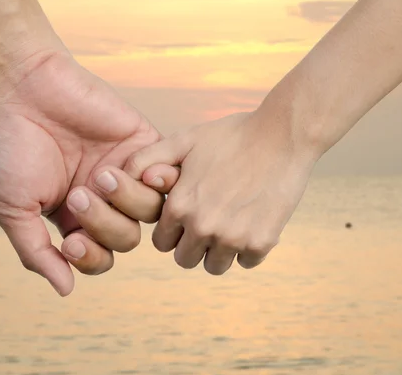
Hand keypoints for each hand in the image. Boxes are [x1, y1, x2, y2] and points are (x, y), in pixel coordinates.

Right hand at [0, 51, 164, 295]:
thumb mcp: (13, 207)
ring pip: (150, 212)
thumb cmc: (11, 146)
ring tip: (102, 175)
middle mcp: (103, 199)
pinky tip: (137, 171)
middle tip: (78, 196)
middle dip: (105, 225)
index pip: (99, 257)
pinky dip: (158, 180)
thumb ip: (36, 252)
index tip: (71, 243)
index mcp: (74, 216)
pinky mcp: (142, 145)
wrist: (23, 87)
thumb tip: (65, 290)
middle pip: (127, 238)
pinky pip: (166, 177)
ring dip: (127, 202)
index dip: (91, 259)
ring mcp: (124, 172)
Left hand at [124, 106, 319, 274]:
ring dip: (219, 251)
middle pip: (185, 260)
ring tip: (229, 223)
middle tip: (207, 221)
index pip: (162, 243)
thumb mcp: (184, 140)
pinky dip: (247, 248)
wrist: (282, 135)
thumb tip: (118, 178)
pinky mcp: (261, 242)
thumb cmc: (230, 135)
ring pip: (214, 266)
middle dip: (192, 244)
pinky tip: (251, 221)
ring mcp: (233, 237)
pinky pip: (245, 262)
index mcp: (180, 206)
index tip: (187, 215)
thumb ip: (147, 159)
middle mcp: (202, 226)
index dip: (173, 229)